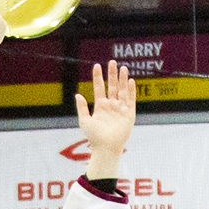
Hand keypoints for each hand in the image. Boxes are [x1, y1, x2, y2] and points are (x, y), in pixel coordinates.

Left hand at [76, 61, 135, 179]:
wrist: (106, 147)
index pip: (99, 88)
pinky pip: (131, 99)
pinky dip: (131, 90)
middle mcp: (111, 105)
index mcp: (100, 106)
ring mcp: (121, 109)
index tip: (96, 66)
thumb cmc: (94, 137)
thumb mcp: (84, 121)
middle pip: (112, 86)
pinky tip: (130, 80)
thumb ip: (81, 108)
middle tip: (112, 62)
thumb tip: (77, 94)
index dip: (98, 77)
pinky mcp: (129, 114)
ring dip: (122, 79)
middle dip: (112, 74)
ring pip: (122, 90)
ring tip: (122, 68)